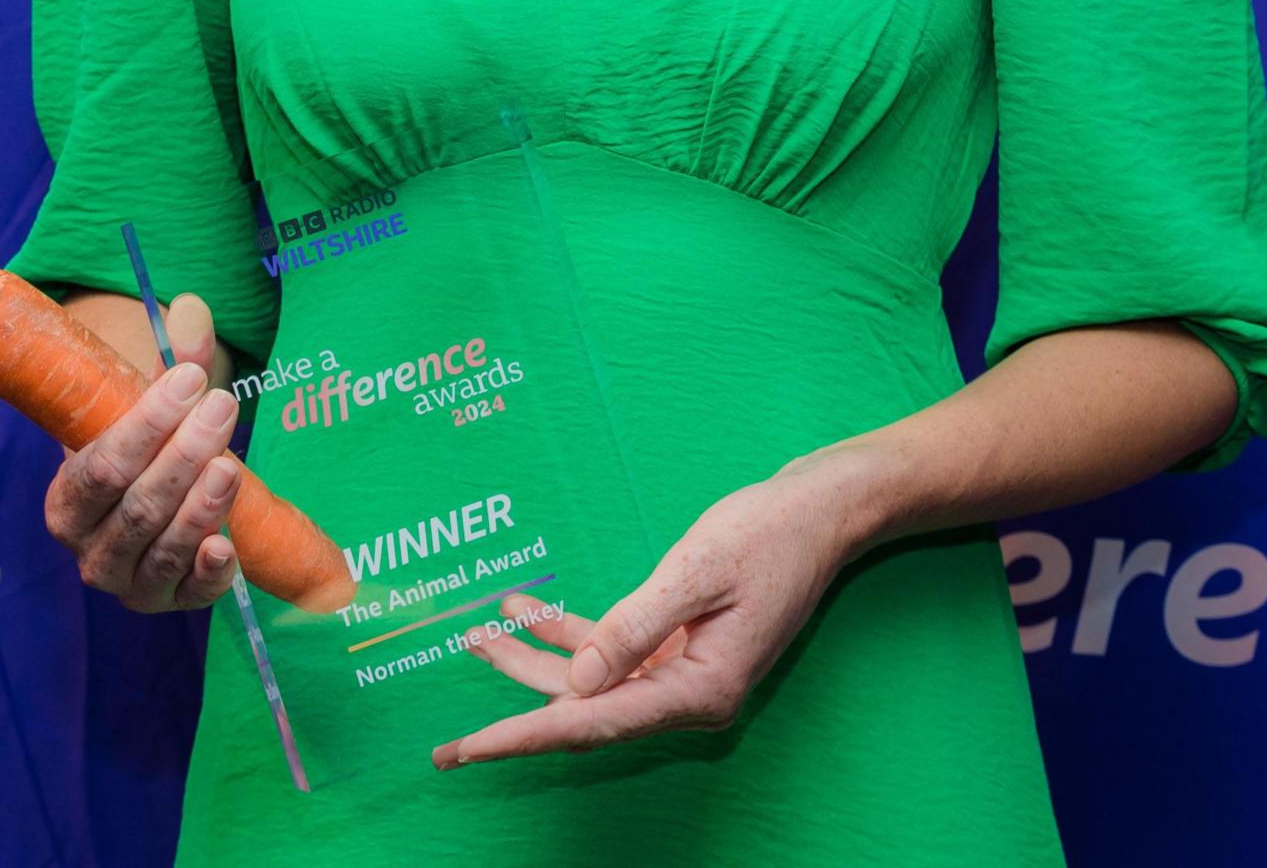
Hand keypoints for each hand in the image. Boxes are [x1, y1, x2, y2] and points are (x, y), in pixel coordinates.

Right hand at [41, 292, 244, 612]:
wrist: (163, 497)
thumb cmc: (150, 446)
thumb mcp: (152, 404)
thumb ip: (173, 359)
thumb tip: (193, 311)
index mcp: (67, 501)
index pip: (101, 466)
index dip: (146, 424)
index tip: (190, 380)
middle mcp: (90, 550)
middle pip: (136, 506)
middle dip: (182, 455)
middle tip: (222, 406)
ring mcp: (131, 584)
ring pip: (163, 549)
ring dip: (199, 507)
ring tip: (229, 463)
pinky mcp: (173, 604)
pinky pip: (191, 595)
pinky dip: (209, 574)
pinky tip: (227, 547)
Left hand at [430, 453, 878, 768]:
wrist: (819, 512)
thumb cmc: (768, 535)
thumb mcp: (698, 572)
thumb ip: (633, 627)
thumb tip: (577, 682)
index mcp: (700, 691)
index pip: (593, 724)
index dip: (523, 737)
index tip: (469, 753)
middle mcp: (688, 696)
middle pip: (584, 715)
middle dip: (515, 713)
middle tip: (447, 747)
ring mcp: (681, 674)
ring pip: (588, 684)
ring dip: (533, 662)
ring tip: (476, 635)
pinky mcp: (676, 648)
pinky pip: (608, 653)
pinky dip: (566, 633)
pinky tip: (524, 610)